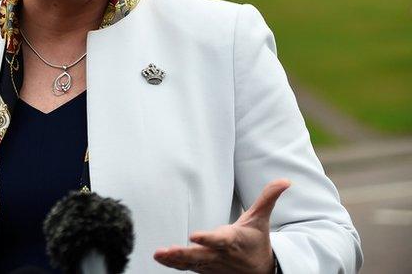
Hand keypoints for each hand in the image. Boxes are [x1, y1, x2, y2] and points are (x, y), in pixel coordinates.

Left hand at [153, 179, 290, 272]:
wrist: (262, 269)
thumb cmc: (257, 239)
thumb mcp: (261, 219)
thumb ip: (268, 198)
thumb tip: (286, 181)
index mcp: (233, 240)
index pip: (220, 240)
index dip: (207, 238)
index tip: (193, 235)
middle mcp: (221, 254)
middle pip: (201, 254)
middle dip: (185, 254)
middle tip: (169, 250)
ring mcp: (212, 264)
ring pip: (192, 263)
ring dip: (175, 259)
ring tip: (159, 254)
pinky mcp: (205, 268)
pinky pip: (188, 267)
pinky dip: (174, 264)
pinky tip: (160, 258)